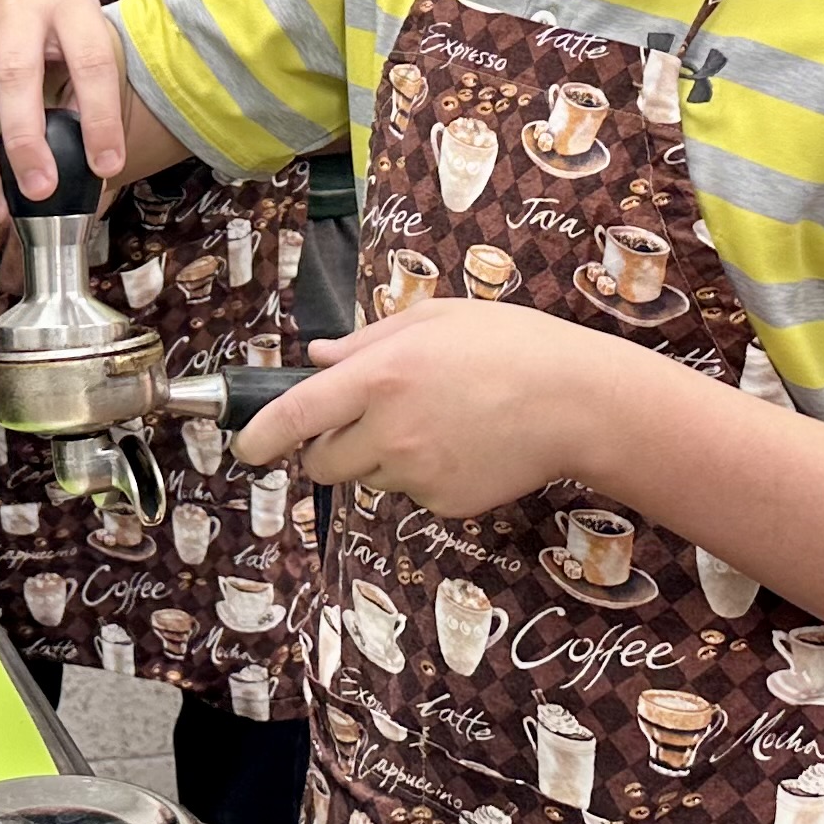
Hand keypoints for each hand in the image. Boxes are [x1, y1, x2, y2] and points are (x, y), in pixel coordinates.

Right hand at [0, 0, 124, 229]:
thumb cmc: (49, 11)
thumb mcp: (81, 27)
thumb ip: (86, 80)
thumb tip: (90, 156)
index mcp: (67, 4)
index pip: (90, 61)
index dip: (100, 117)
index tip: (106, 167)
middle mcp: (16, 10)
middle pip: (16, 76)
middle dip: (25, 140)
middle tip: (41, 191)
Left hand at [234, 299, 678, 518]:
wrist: (577, 401)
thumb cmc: (509, 344)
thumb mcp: (434, 320)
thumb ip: (368, 341)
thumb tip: (319, 360)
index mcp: (380, 377)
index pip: (297, 415)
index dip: (262, 436)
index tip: (246, 450)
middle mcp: (389, 431)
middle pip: (325, 462)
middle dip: (327, 449)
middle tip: (366, 422)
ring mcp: (417, 473)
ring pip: (370, 478)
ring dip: (381, 459)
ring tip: (437, 423)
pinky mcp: (445, 503)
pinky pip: (413, 494)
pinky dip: (425, 476)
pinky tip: (464, 446)